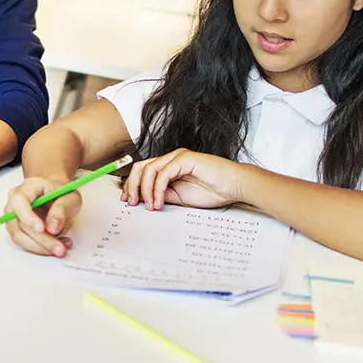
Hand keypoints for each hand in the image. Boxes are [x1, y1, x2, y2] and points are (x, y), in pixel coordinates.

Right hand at [4, 175, 78, 256]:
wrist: (54, 194)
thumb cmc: (60, 193)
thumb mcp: (69, 197)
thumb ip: (61, 209)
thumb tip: (52, 227)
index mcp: (27, 188)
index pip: (19, 201)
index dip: (27, 216)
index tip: (41, 229)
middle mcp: (14, 203)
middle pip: (20, 224)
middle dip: (41, 239)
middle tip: (60, 248)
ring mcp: (13, 218)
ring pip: (20, 237)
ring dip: (41, 247)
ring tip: (61, 247)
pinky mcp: (17, 230)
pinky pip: (25, 243)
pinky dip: (41, 248)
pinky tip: (57, 245)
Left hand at [121, 148, 244, 209]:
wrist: (234, 186)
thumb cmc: (212, 191)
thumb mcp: (179, 197)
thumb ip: (163, 195)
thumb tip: (144, 199)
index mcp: (168, 166)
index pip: (142, 171)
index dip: (131, 185)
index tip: (128, 200)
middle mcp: (170, 159)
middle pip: (140, 167)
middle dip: (132, 186)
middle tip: (131, 203)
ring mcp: (177, 157)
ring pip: (149, 169)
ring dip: (144, 190)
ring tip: (149, 206)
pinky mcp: (185, 158)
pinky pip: (163, 173)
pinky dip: (157, 189)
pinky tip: (159, 202)